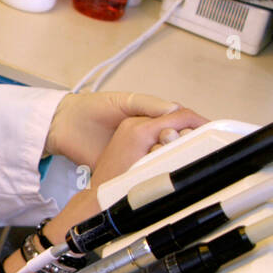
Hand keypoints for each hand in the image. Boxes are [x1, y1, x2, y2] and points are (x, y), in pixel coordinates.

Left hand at [46, 92, 209, 168]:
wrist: (64, 125)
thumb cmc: (91, 108)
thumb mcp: (122, 100)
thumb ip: (148, 104)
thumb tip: (174, 109)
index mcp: (151, 118)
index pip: (182, 122)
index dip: (196, 126)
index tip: (208, 131)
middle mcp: (149, 136)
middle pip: (179, 142)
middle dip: (187, 143)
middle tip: (187, 143)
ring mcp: (139, 152)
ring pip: (166, 158)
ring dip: (174, 157)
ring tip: (176, 154)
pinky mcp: (127, 166)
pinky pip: (146, 172)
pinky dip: (156, 172)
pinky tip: (161, 169)